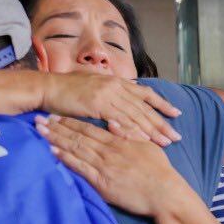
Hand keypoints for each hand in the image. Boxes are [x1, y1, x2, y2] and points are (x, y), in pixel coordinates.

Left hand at [35, 115, 194, 217]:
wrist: (164, 193)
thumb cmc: (159, 171)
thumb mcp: (147, 146)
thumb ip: (129, 133)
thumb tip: (113, 122)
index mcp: (118, 142)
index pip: (89, 128)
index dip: (70, 121)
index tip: (56, 114)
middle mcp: (107, 151)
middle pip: (77, 136)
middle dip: (56, 127)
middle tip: (39, 119)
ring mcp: (103, 166)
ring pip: (75, 149)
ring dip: (55, 139)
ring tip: (39, 131)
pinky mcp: (101, 182)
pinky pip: (79, 168)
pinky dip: (65, 159)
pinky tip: (52, 151)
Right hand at [40, 73, 181, 146]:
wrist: (47, 88)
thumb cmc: (68, 89)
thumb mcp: (95, 85)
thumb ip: (112, 92)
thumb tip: (126, 96)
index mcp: (117, 82)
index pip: (146, 94)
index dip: (162, 104)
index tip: (176, 114)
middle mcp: (116, 86)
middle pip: (145, 107)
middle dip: (162, 122)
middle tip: (176, 136)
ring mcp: (108, 94)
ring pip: (136, 114)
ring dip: (151, 129)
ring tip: (165, 141)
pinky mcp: (98, 104)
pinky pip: (119, 119)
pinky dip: (132, 129)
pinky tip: (143, 139)